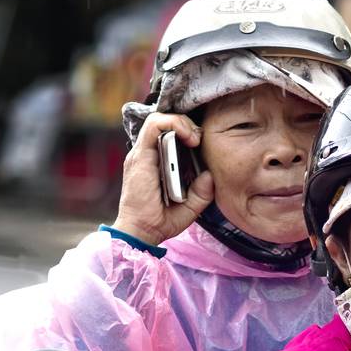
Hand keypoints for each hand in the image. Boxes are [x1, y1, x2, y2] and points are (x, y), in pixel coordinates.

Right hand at [112, 111, 214, 246]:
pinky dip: (173, 123)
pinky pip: (154, 125)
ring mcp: (143, 153)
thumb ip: (202, 192)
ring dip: (181, 123)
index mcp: (158, 162)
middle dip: (187, 125)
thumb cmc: (162, 221)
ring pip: (160, 119)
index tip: (202, 144)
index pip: (170, 134)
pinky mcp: (140, 154)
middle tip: (200, 140)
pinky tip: (188, 136)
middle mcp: (148, 154)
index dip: (187, 131)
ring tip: (194, 138)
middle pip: (166, 123)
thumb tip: (210, 174)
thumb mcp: (190, 207)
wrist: (142, 231)